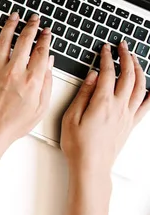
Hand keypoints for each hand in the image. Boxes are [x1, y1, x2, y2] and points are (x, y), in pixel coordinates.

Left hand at [0, 12, 53, 148]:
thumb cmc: (16, 123)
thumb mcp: (41, 106)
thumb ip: (47, 82)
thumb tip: (49, 62)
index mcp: (32, 80)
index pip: (41, 51)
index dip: (45, 38)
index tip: (46, 31)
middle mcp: (14, 72)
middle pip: (24, 41)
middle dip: (31, 26)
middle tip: (33, 19)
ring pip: (4, 41)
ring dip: (10, 25)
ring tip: (14, 16)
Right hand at [61, 42, 149, 175]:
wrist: (91, 166)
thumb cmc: (78, 145)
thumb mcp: (71, 116)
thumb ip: (83, 94)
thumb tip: (93, 77)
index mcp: (102, 103)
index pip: (108, 73)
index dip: (107, 58)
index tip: (105, 49)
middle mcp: (119, 107)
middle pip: (128, 76)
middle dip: (126, 58)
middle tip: (123, 47)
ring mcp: (127, 116)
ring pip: (140, 87)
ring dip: (139, 70)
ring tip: (135, 60)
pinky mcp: (130, 125)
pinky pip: (146, 106)